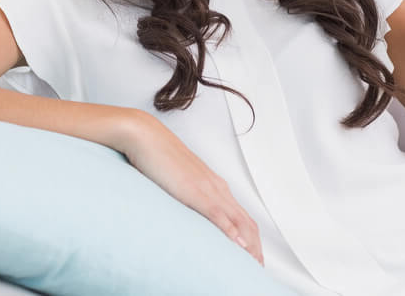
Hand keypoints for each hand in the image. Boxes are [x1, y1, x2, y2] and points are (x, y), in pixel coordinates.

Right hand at [119, 112, 263, 265]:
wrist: (145, 137)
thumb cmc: (158, 156)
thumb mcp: (177, 180)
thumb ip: (187, 194)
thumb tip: (186, 207)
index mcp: (213, 184)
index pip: (241, 216)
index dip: (250, 237)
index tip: (252, 255)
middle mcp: (216, 186)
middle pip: (247, 221)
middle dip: (256, 246)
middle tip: (258, 267)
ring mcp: (207, 188)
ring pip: (238, 220)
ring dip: (249, 244)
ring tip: (253, 263)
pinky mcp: (195, 191)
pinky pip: (218, 214)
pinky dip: (230, 231)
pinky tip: (237, 245)